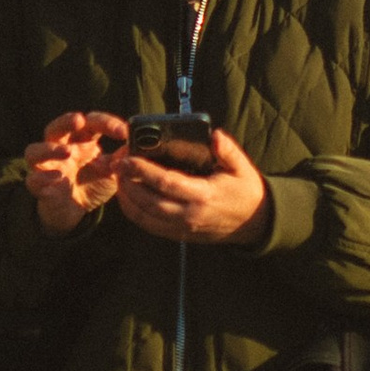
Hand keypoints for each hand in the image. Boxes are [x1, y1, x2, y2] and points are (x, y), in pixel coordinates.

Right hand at [25, 107, 128, 237]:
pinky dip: (42, 178)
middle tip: (79, 121)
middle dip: (66, 121)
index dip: (106, 123)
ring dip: (50, 148)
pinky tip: (58, 180)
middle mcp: (60, 148)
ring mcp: (47, 167)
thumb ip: (121, 161)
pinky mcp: (39, 186)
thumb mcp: (112, 173)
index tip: (123, 132)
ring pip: (34, 150)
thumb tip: (136, 148)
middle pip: (55, 127)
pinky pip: (33, 180)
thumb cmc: (91, 185)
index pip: (90, 123)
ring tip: (68, 152)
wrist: (74, 213)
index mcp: (81, 141)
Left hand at [114, 124, 270, 247]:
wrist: (254, 224)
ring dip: (128, 199)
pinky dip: (135, 213)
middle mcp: (190, 215)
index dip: (143, 171)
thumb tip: (215, 135)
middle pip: (149, 201)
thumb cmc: (245, 191)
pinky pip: (150, 226)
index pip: (166, 183)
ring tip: (118, 179)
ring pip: (145, 216)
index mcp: (203, 195)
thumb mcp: (242, 167)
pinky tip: (128, 197)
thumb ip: (227, 150)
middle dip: (128, 183)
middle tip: (115, 166)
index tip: (127, 159)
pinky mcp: (179, 235)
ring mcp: (183, 228)